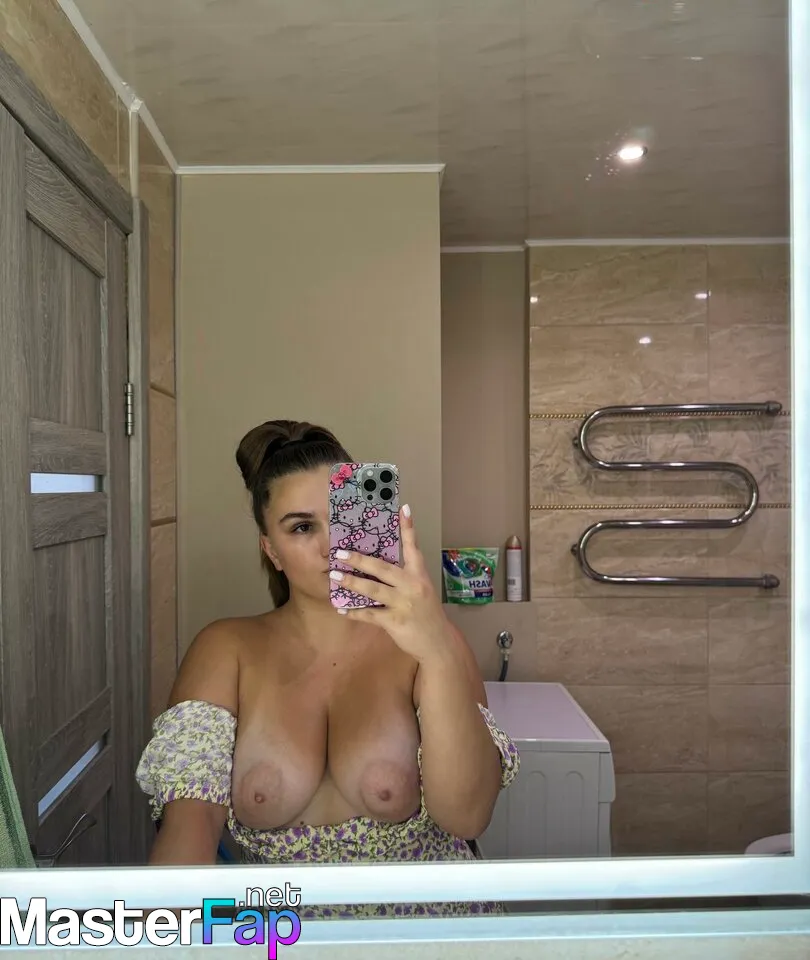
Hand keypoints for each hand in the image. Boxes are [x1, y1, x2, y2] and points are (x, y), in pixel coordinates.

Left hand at [329, 504, 451, 663]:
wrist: (438, 642)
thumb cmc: (426, 613)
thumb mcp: (422, 590)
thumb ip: (404, 578)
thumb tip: (378, 566)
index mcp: (419, 575)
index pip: (413, 548)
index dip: (407, 528)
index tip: (403, 509)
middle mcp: (412, 586)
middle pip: (383, 568)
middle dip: (360, 560)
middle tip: (340, 553)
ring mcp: (403, 604)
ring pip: (372, 590)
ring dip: (351, 582)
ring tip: (334, 576)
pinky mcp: (395, 621)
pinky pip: (370, 614)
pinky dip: (354, 612)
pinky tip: (342, 608)